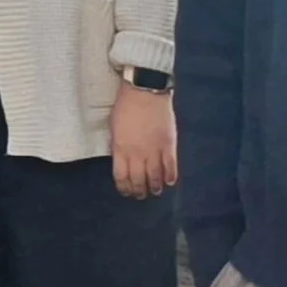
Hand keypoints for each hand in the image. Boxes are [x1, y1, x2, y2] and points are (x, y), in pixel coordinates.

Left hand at [111, 80, 178, 198]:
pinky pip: (171, 167)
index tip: (126, 191)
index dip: (124, 188)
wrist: (145, 91)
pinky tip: (170, 182)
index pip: (121, 177)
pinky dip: (171, 177)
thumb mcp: (114, 128)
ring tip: (156, 191)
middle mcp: (137, 154)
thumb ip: (118, 146)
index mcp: (120, 149)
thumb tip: (121, 160)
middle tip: (141, 195)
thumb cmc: (125, 106)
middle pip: (138, 181)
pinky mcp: (169, 145)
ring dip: (155, 187)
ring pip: (155, 177)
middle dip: (139, 191)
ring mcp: (154, 150)